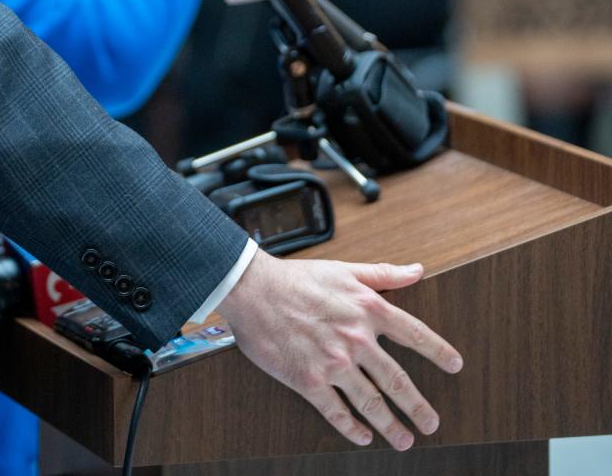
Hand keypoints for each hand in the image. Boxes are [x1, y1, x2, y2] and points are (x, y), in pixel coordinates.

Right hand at [218, 250, 462, 450]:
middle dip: (418, 407)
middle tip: (432, 423)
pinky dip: (352, 428)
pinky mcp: (309, 381)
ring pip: (372, 402)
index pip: (414, 334)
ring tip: (404, 440)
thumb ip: (383, 274)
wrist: (253, 289)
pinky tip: (362, 436)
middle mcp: (356, 339)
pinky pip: (337, 412)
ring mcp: (334, 363)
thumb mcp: (345, 269)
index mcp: (368, 308)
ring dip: (391, 426)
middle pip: (397, 380)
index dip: (438, 352)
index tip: (455, 365)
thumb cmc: (297, 277)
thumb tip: (416, 271)